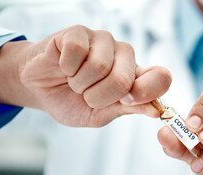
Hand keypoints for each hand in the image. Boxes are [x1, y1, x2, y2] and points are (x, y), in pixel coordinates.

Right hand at [0, 25, 170, 126]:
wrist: (40, 91)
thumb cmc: (72, 102)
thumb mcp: (102, 114)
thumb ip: (128, 109)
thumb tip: (155, 110)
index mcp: (135, 77)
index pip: (162, 77)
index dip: (147, 92)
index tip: (126, 102)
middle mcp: (124, 55)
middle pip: (124, 80)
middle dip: (98, 97)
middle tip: (87, 95)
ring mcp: (103, 41)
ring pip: (99, 66)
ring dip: (80, 84)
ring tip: (74, 80)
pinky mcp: (79, 32)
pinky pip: (77, 51)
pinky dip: (66, 68)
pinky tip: (64, 66)